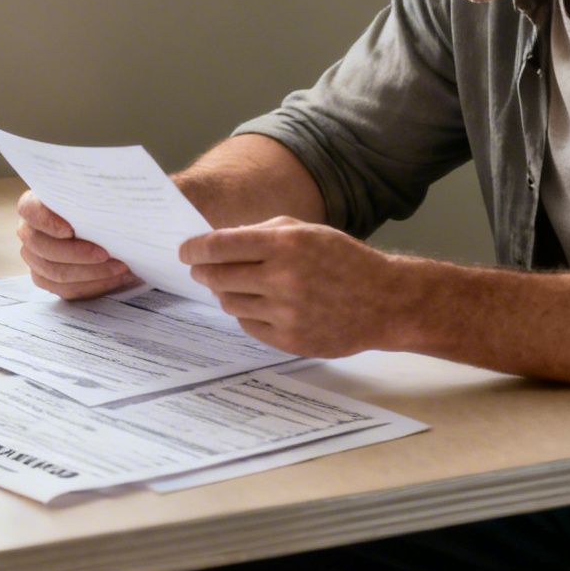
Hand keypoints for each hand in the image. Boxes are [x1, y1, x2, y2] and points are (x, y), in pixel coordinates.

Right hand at [15, 190, 139, 299]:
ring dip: (90, 272)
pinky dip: (92, 285)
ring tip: (119, 267)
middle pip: (41, 246)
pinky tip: (113, 278)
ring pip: (54, 272)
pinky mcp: (46, 279)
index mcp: (34, 205)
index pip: (29, 209)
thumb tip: (108, 204)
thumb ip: (92, 197)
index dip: (47, 221)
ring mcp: (35, 258)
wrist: (106, 227)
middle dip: (77, 253)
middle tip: (106, 253)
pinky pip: (65, 289)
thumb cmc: (99, 206)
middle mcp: (29, 231)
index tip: (70, 230)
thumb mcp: (95, 195)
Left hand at [182, 217, 411, 356]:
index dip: (195, 248)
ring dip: (225, 292)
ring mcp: (285, 312)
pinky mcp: (289, 339)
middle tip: (200, 269)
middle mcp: (282, 278)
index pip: (220, 245)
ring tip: (236, 285)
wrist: (384, 302)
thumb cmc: (344, 260)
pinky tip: (259, 305)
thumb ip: (263, 233)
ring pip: (230, 302)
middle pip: (218, 276)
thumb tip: (220, 242)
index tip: (185, 251)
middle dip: (203, 271)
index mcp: (285, 244)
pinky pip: (248, 325)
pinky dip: (247, 313)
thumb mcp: (308, 231)